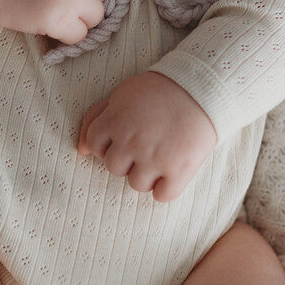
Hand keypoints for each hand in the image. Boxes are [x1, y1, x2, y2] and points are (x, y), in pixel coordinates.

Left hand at [77, 71, 216, 201]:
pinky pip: (162, 196)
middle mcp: (131, 142)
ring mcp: (154, 159)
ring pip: (137, 184)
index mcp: (114, 121)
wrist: (203, 87)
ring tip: (161, 155)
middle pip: (114, 168)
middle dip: (127, 159)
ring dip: (147, 174)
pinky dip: (166, 188)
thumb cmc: (160, 89)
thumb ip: (96, 117)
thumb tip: (82, 150)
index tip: (122, 137)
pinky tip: (172, 171)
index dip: (107, 143)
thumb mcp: (122, 93)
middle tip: (145, 144)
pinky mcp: (178, 171)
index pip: (94, 145)